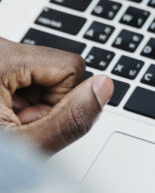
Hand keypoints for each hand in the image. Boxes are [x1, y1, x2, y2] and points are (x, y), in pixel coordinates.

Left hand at [0, 38, 112, 152]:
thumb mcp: (23, 146)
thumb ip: (68, 119)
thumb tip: (104, 87)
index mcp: (5, 57)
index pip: (72, 67)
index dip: (60, 102)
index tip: (27, 122)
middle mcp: (2, 48)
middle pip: (57, 70)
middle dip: (44, 105)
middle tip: (13, 128)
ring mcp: (0, 56)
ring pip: (44, 76)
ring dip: (31, 106)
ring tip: (6, 126)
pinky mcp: (0, 64)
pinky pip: (26, 78)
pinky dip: (18, 103)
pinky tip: (2, 119)